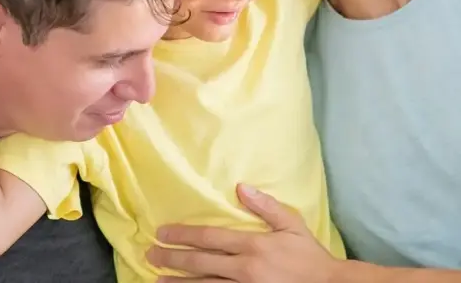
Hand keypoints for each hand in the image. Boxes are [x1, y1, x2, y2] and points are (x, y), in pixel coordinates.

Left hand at [148, 184, 341, 282]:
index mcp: (254, 245)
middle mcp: (245, 269)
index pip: (210, 238)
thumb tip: (241, 187)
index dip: (184, 235)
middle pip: (200, 263)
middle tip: (151, 255)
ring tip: (158, 280)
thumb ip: (266, 206)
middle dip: (172, 259)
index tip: (163, 232)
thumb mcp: (292, 224)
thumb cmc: (309, 256)